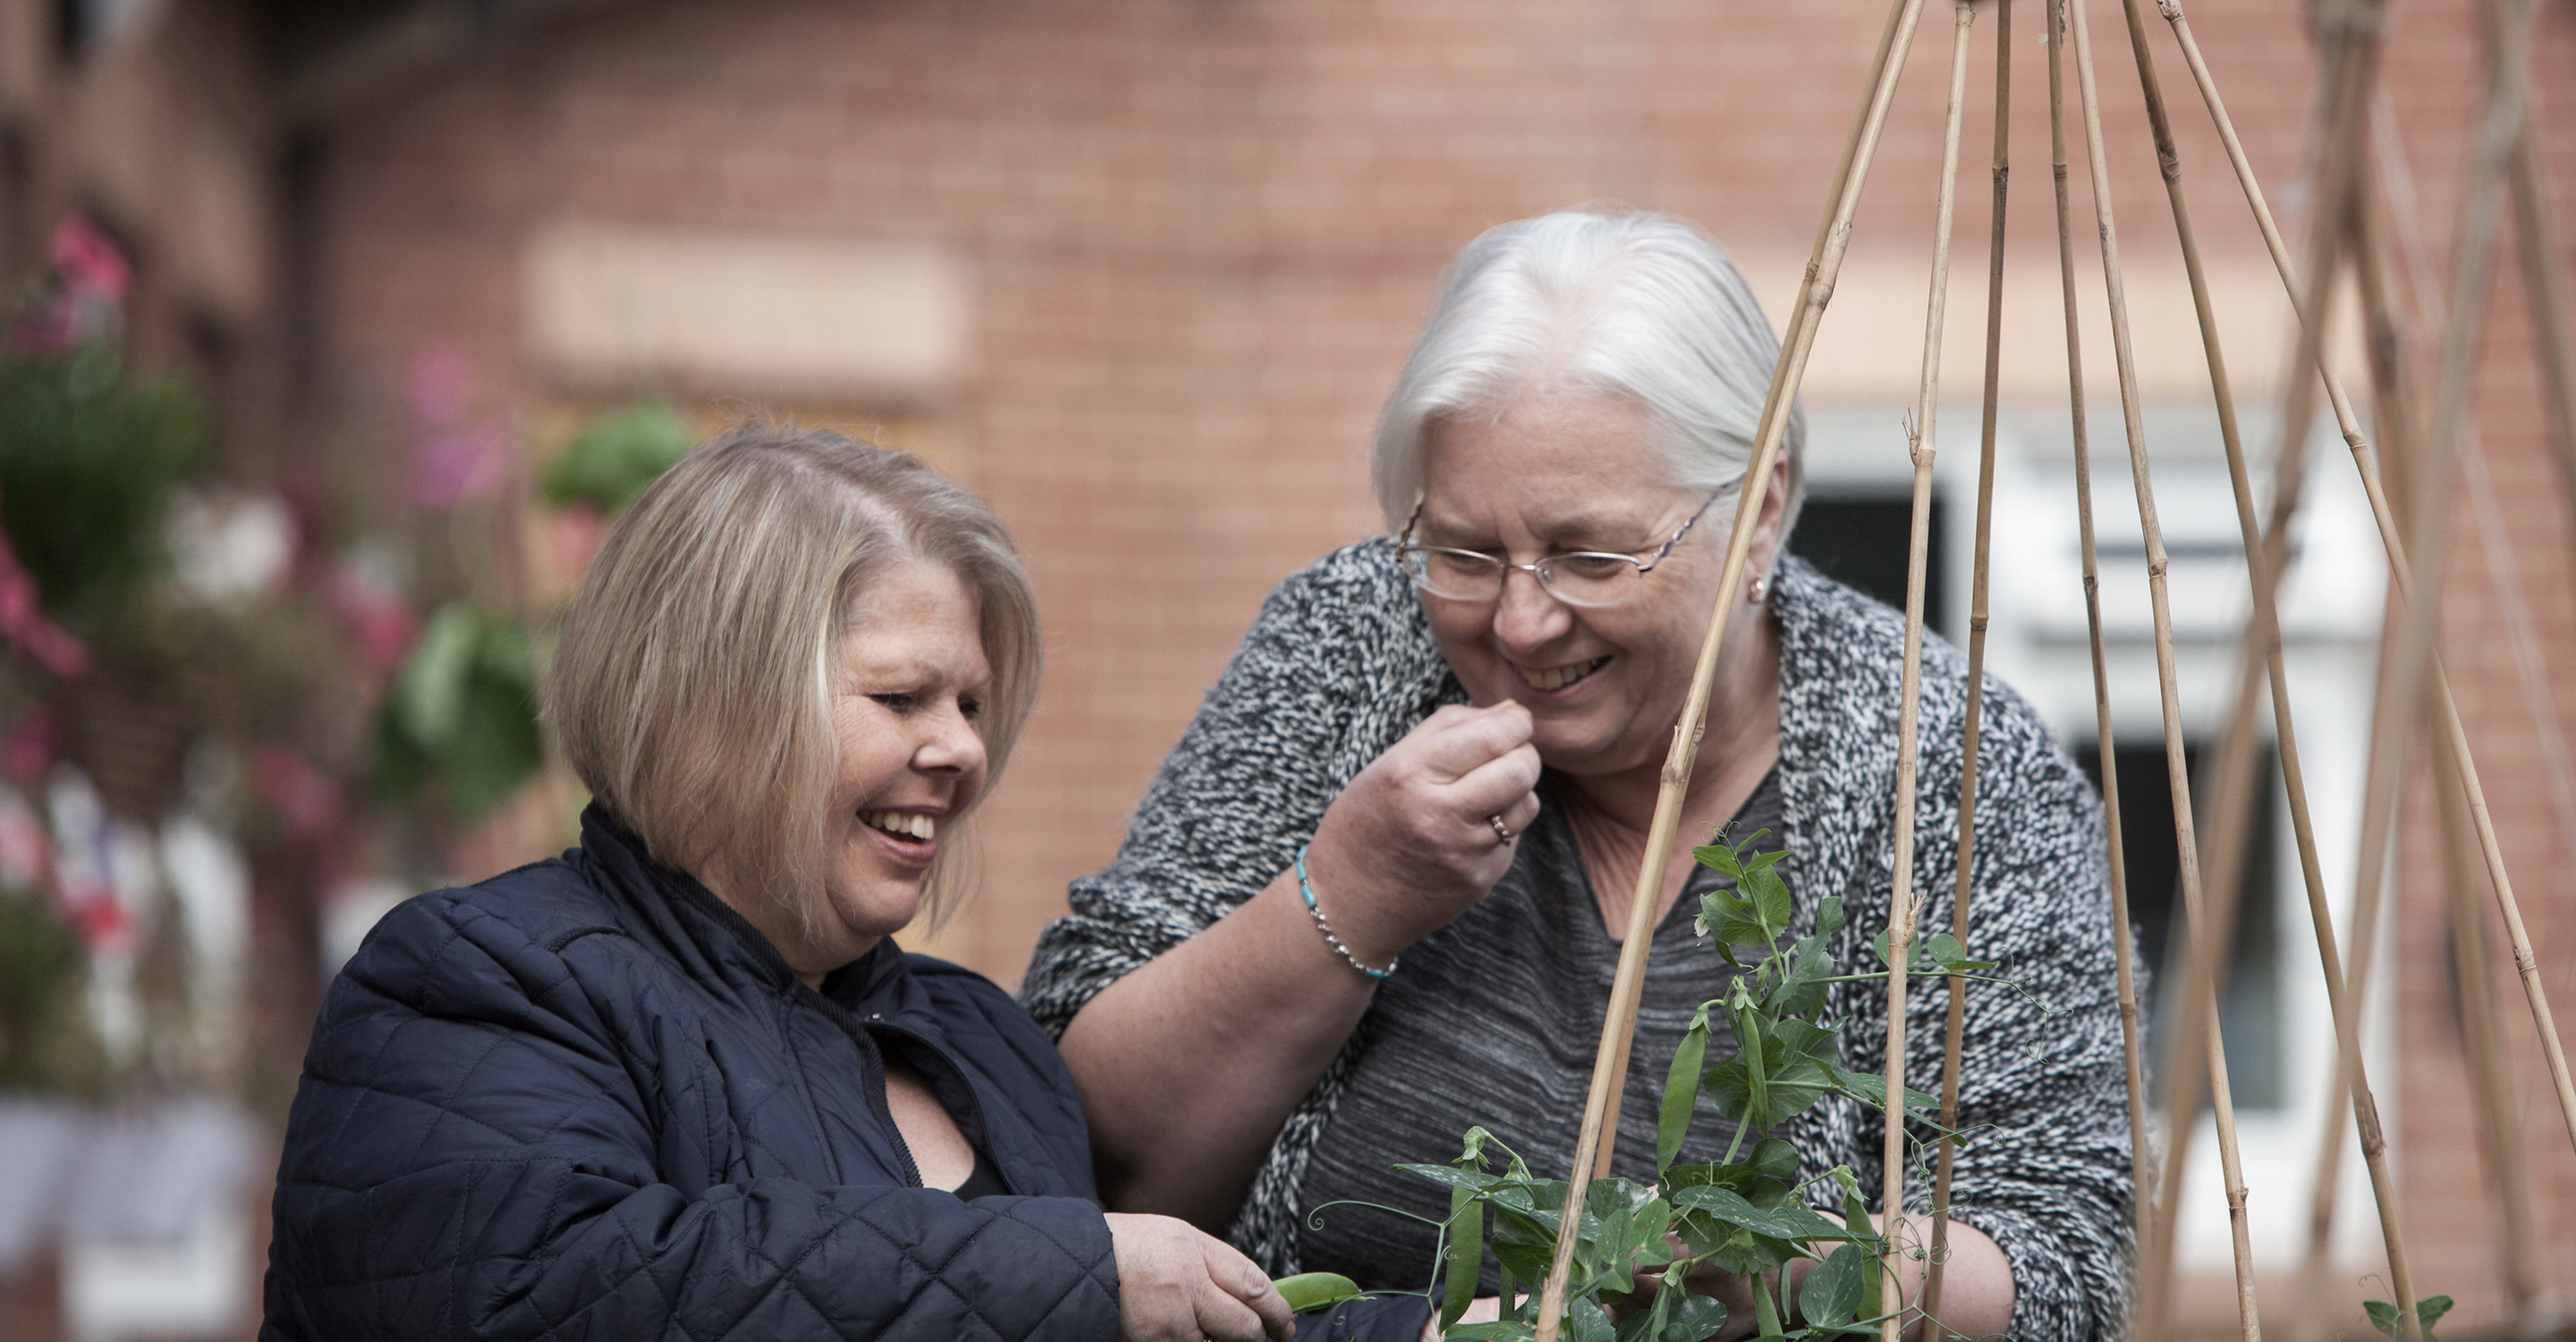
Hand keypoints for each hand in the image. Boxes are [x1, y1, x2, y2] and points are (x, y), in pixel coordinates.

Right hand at [1107, 1212, 1295, 1341]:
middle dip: (1255, 1337)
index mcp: (1194, 1249)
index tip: (1286, 1326)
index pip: (1253, 1284)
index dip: (1278, 1310)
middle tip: (1260, 1338)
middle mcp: (1184, 1284)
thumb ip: (1215, 1265)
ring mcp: (1168, 1320)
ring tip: (1202, 1330)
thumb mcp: (1177, 1239)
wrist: (1077, 1266)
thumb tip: (1255, 1298)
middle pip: (1243, 1325)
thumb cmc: (1130, 1249)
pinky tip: (1183, 1335)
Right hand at [1304, 702, 1543, 963]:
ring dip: (1518, 790)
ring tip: (1487, 791)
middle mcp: (1438, 814)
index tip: (1515, 720)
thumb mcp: (1389, 764)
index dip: (1517, 722)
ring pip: (1527, 804)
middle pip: (1520, 769)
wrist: (1346, 903)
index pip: (1493, 737)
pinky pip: (1513, 838)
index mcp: (1410, 774)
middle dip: (1526, 752)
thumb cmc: (1366, 822)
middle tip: (1510, 751)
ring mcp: (1462, 852)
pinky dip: (1501, 826)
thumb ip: (1449, 727)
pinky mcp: (1478, 880)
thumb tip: (1511, 711)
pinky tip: (1468, 830)